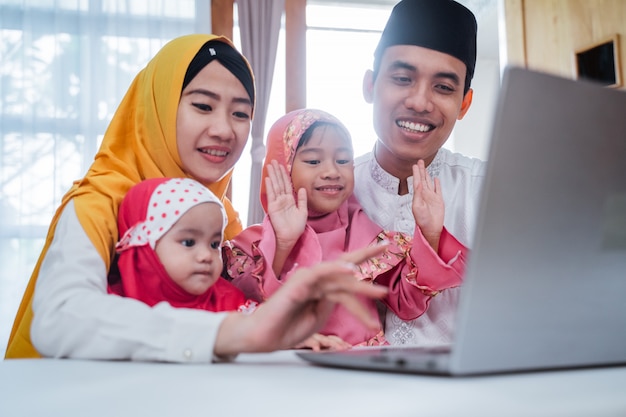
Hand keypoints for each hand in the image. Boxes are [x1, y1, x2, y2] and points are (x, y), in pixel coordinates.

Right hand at [214, 244, 388, 356]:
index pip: (345, 271)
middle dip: (366, 256)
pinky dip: (336, 269)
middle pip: (344, 264)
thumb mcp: (319, 316)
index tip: (382, 252)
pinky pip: (320, 273)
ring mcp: (307, 279)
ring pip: (338, 277)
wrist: (264, 338)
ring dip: (361, 284)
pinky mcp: (298, 284)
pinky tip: (350, 270)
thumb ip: (332, 302)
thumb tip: (347, 294)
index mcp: (321, 286)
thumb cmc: (287, 327)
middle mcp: (315, 279)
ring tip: (379, 292)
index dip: (363, 261)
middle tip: (385, 247)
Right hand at [265, 160, 306, 247]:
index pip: (287, 184)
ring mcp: (277, 202)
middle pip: (279, 182)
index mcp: (290, 200)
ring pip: (275, 186)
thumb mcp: (303, 211)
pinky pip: (271, 194)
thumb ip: (303, 200)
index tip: (282, 165)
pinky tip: (268, 178)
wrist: (290, 237)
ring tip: (270, 165)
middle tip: (274, 161)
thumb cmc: (296, 227)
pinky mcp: (273, 207)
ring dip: (272, 175)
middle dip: (277, 171)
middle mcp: (283, 199)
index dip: (284, 175)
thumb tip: (303, 188)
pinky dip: (270, 186)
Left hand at [411, 160, 443, 250]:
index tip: (415, 165)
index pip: (417, 181)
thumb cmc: (422, 221)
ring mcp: (432, 197)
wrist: (431, 229)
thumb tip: (419, 184)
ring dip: (427, 175)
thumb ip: (418, 195)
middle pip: (423, 179)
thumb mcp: (418, 207)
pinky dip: (437, 183)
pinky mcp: (438, 200)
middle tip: (419, 161)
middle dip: (421, 170)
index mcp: (418, 196)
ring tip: (425, 167)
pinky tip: (435, 178)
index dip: (416, 173)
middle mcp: (424, 195)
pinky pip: (438, 189)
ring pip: (429, 182)